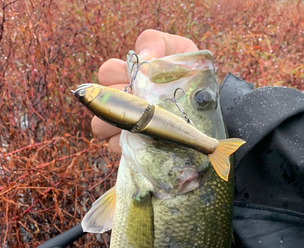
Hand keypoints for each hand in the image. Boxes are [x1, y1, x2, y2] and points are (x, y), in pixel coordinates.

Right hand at [91, 29, 197, 154]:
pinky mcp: (129, 149)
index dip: (116, 74)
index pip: (106, 73)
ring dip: (120, 123)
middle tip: (141, 102)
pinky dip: (130, 143)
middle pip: (99, 104)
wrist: (204, 107)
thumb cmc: (187, 75)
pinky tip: (150, 138)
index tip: (136, 77)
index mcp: (125, 76)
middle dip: (116, 102)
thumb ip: (157, 43)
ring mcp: (121, 127)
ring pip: (102, 127)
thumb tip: (144, 57)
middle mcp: (118, 102)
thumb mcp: (178, 50)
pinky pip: (117, 148)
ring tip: (145, 121)